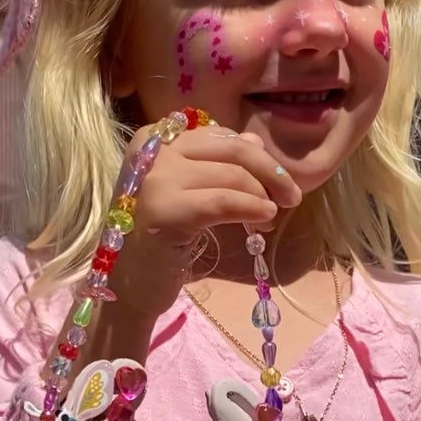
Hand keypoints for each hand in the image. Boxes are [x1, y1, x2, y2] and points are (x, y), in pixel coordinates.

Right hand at [110, 128, 301, 318]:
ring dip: (262, 195)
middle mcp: (152, 151)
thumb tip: (255, 143)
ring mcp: (155, 179)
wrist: (129, 285)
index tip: (277, 179)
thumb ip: (216, 163)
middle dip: (269, 171)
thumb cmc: (160, 238)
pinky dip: (251, 208)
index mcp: (154, 138)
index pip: (220, 136)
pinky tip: (264, 219)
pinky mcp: (165, 210)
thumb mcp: (188, 191)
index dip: (255, 156)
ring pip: (231, 175)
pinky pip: (224, 201)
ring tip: (270, 216)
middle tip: (291, 196)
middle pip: (230, 148)